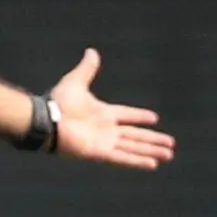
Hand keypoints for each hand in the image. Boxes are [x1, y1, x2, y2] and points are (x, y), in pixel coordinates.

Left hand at [50, 49, 173, 169]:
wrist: (46, 120)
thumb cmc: (58, 103)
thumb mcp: (76, 82)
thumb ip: (86, 69)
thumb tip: (91, 51)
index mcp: (103, 113)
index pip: (127, 115)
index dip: (139, 116)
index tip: (154, 118)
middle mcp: (105, 129)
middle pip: (135, 135)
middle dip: (152, 140)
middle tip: (170, 144)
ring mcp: (103, 142)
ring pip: (133, 148)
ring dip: (150, 151)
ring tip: (168, 155)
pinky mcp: (99, 153)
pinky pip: (122, 158)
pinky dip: (137, 161)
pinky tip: (152, 164)